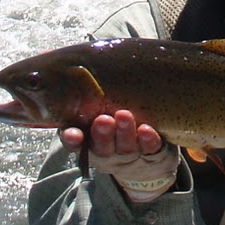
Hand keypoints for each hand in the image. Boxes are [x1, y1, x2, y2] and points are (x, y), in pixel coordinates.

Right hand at [62, 110, 179, 202]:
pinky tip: (147, 130)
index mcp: (88, 142)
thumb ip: (91, 101)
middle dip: (102, 134)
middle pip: (102, 147)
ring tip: (124, 116)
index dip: (72, 140)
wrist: (145, 162)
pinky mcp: (152, 157)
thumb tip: (78, 62)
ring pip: (126, 148)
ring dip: (125, 133)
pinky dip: (148, 140)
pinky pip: (150, 150)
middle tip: (103, 120)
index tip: (73, 134)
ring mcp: (129, 157)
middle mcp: (107, 153)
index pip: (74, 143)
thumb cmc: (115, 129)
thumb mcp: (97, 118)